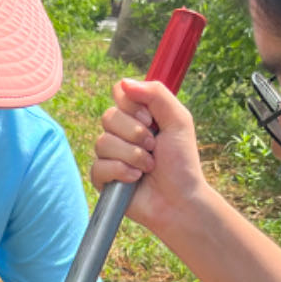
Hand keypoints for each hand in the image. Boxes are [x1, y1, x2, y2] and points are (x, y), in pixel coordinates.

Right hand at [91, 79, 209, 235]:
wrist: (180, 199)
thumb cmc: (182, 162)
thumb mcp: (179, 120)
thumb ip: (156, 94)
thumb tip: (124, 82)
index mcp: (139, 116)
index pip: (120, 93)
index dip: (132, 106)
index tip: (151, 120)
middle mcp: (122, 133)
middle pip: (108, 116)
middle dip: (134, 133)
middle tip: (153, 146)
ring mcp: (110, 155)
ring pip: (102, 142)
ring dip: (132, 155)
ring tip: (149, 167)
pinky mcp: (103, 178)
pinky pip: (98, 166)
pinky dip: (120, 172)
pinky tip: (135, 179)